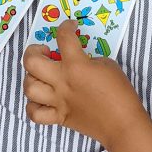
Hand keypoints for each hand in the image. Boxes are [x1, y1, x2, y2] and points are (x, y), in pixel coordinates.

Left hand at [23, 20, 149, 145]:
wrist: (123, 124)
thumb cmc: (121, 93)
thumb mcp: (108, 66)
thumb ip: (88, 60)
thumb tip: (77, 62)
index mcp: (77, 66)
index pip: (64, 37)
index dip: (66, 27)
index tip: (70, 27)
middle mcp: (62, 82)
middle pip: (31, 61)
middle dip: (33, 51)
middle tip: (45, 52)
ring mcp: (58, 101)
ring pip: (28, 87)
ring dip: (31, 77)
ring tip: (42, 76)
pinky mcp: (59, 117)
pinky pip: (34, 113)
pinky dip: (34, 105)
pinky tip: (42, 99)